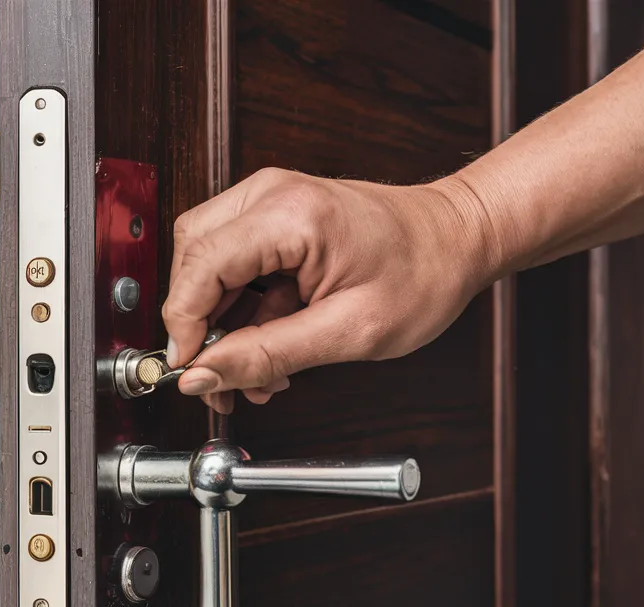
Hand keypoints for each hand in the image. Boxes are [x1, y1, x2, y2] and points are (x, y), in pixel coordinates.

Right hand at [162, 167, 494, 412]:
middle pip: (190, 260)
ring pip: (203, 263)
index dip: (184, 326)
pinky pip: (229, 262)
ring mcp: (268, 199)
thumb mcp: (350, 331)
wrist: (459, 237)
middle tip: (218, 375)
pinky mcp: (271, 215)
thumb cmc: (425, 272)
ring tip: (250, 369)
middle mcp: (270, 194)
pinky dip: (238, 308)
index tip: (191, 369)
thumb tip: (204, 374)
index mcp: (291, 214)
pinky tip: (263, 344)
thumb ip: (268, 354)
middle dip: (196, 325)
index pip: (200, 268)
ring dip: (218, 321)